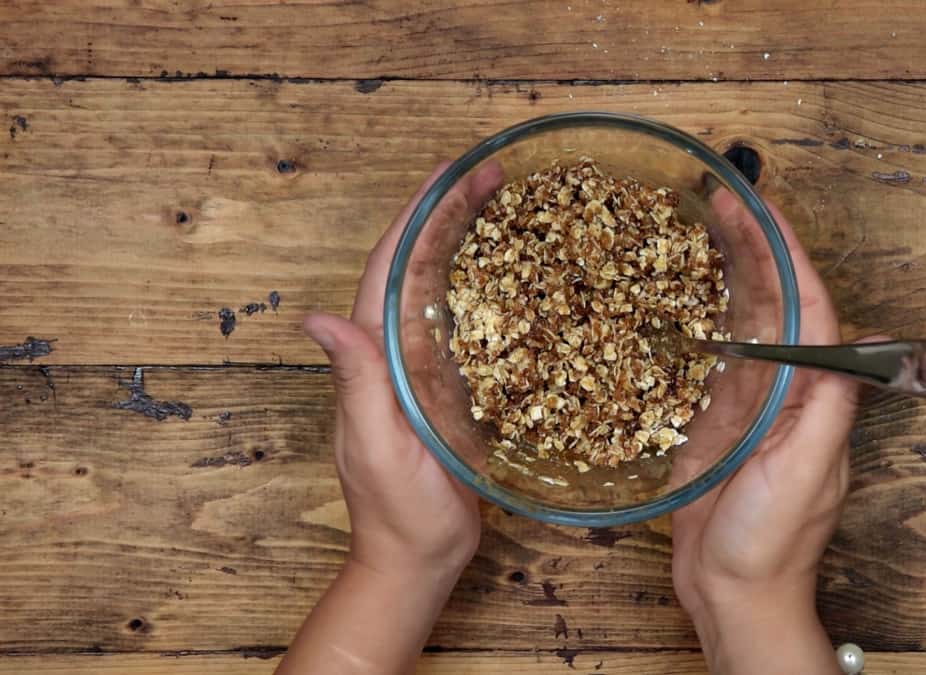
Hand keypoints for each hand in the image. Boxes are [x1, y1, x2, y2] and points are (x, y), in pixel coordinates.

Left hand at [279, 162, 500, 674]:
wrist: (419, 559)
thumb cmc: (398, 512)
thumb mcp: (374, 447)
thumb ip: (355, 384)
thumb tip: (318, 318)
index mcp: (372, 357)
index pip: (387, 270)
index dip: (415, 217)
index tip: (448, 174)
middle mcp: (394, 352)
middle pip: (416, 266)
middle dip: (446, 213)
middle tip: (492, 174)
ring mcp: (423, 369)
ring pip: (441, 289)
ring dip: (465, 241)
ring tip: (503, 202)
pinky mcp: (451, 389)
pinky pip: (465, 325)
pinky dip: (484, 288)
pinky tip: (514, 272)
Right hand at [671, 198, 864, 673]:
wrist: (734, 595)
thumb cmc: (771, 544)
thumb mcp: (806, 475)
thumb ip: (824, 410)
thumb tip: (838, 342)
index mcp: (815, 397)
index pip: (809, 310)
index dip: (789, 256)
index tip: (764, 209)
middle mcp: (786, 390)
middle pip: (774, 303)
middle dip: (756, 248)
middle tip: (722, 198)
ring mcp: (749, 403)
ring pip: (742, 321)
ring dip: (730, 270)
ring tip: (704, 223)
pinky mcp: (713, 419)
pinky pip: (710, 354)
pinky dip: (700, 315)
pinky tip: (682, 290)